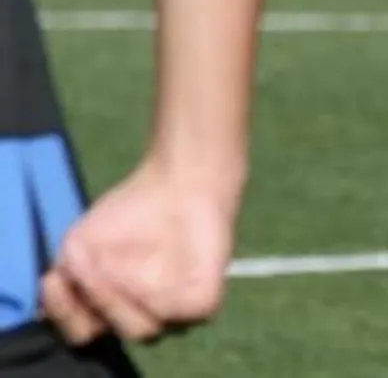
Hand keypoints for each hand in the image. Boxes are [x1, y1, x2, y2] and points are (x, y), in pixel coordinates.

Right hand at [39, 158, 241, 345]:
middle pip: (109, 335)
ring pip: (142, 330)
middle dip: (93, 302)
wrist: (177, 183)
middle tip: (84, 269)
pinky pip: (179, 313)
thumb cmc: (128, 212)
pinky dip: (158, 298)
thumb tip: (57, 301)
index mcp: (108, 307)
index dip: (62, 313)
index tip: (53, 281)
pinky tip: (146, 278)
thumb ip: (66, 279)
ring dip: (118, 300)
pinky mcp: (202, 299)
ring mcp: (171, 310)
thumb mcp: (81, 244)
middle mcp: (138, 314)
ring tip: (112, 269)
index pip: (81, 331)